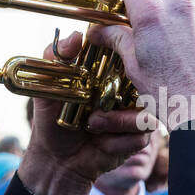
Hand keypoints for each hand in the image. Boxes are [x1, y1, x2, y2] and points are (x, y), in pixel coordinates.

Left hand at [16, 31, 155, 194]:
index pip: (128, 56)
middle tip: (99, 99)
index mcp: (109, 73)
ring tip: (93, 124)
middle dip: (123, 91)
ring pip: (145, 112)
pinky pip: (139, 135)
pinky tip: (100, 143)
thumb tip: (76, 35)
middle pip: (146, 83)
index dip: (125, 56)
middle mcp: (127, 91)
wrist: (56, 160)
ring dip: (116, 121)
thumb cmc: (52, 120)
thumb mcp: (49, 85)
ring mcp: (135, 114)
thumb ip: (57, 57)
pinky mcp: (138, 139)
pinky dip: (116, 141)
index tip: (111, 61)